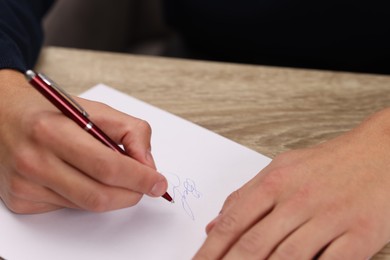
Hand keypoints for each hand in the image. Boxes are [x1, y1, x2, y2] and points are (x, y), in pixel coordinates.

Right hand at [0, 69, 166, 213]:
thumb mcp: (95, 108)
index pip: (107, 166)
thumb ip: (130, 131)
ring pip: (87, 205)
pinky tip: (82, 177)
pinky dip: (88, 195)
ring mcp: (25, 185)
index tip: (158, 183)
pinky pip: (70, 207)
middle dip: (132, 193)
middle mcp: (35, 161)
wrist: (2, 116)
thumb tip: (147, 165)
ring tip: (114, 174)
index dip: (140, 178)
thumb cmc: (50, 110)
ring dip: (112, 194)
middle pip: (100, 195)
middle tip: (146, 186)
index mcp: (53, 131)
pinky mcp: (22, 201)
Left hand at [195, 108, 389, 258]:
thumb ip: (245, 196)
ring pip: (287, 258)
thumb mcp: (281, 169)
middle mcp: (299, 200)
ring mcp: (330, 218)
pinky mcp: (360, 235)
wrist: (380, 152)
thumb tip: (214, 225)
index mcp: (276, 182)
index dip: (211, 250)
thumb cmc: (328, 163)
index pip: (233, 222)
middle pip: (254, 244)